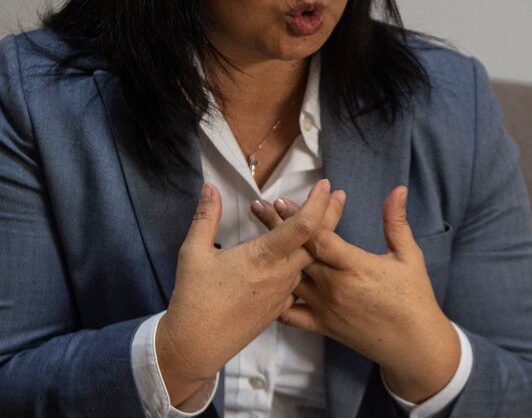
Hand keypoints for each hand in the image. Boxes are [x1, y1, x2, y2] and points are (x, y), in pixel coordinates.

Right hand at [156, 179, 336, 404]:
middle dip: (330, 215)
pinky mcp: (280, 308)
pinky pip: (299, 281)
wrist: (197, 346)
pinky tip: (300, 256)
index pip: (303, 226)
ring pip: (308, 261)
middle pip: (317, 241)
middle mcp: (281, 274)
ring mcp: (283, 293)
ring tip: (321, 219)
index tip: (325, 184)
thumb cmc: (194, 299)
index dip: (318, 203)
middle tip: (337, 195)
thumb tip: (209, 187)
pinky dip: (302, 263)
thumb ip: (206, 216)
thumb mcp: (194, 253)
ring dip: (315, 239)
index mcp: (264, 257)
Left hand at [255, 186, 459, 402]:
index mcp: (355, 267)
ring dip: (273, 258)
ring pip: (290, 279)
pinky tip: (265, 285)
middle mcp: (335, 287)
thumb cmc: (414, 298)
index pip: (319, 238)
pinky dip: (276, 301)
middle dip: (277, 228)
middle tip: (259, 207)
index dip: (300, 218)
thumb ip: (396, 222)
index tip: (283, 200)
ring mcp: (325, 308)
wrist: (413, 345)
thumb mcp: (409, 256)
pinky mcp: (322, 326)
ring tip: (256, 237)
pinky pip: (290, 315)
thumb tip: (398, 189)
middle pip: (298, 253)